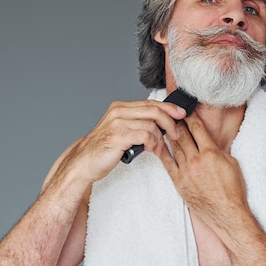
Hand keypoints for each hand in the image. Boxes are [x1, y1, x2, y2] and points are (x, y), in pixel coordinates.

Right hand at [47, 99, 186, 198]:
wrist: (84, 162)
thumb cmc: (104, 149)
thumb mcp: (122, 130)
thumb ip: (138, 123)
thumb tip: (162, 121)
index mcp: (120, 108)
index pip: (150, 103)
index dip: (169, 108)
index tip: (181, 114)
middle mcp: (118, 112)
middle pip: (154, 110)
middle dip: (170, 122)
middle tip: (176, 134)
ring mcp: (117, 123)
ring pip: (151, 124)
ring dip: (160, 138)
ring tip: (158, 148)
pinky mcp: (118, 137)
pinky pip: (145, 135)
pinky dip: (152, 143)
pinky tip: (150, 149)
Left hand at [160, 113, 249, 229]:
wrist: (227, 213)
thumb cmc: (233, 190)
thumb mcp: (231, 163)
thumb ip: (217, 149)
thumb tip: (208, 140)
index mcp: (211, 153)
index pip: (197, 129)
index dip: (191, 118)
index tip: (187, 112)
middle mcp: (197, 160)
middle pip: (183, 135)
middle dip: (177, 123)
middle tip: (173, 115)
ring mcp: (186, 172)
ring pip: (174, 147)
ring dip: (170, 135)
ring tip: (166, 127)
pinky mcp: (179, 182)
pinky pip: (168, 163)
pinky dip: (163, 152)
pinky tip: (159, 144)